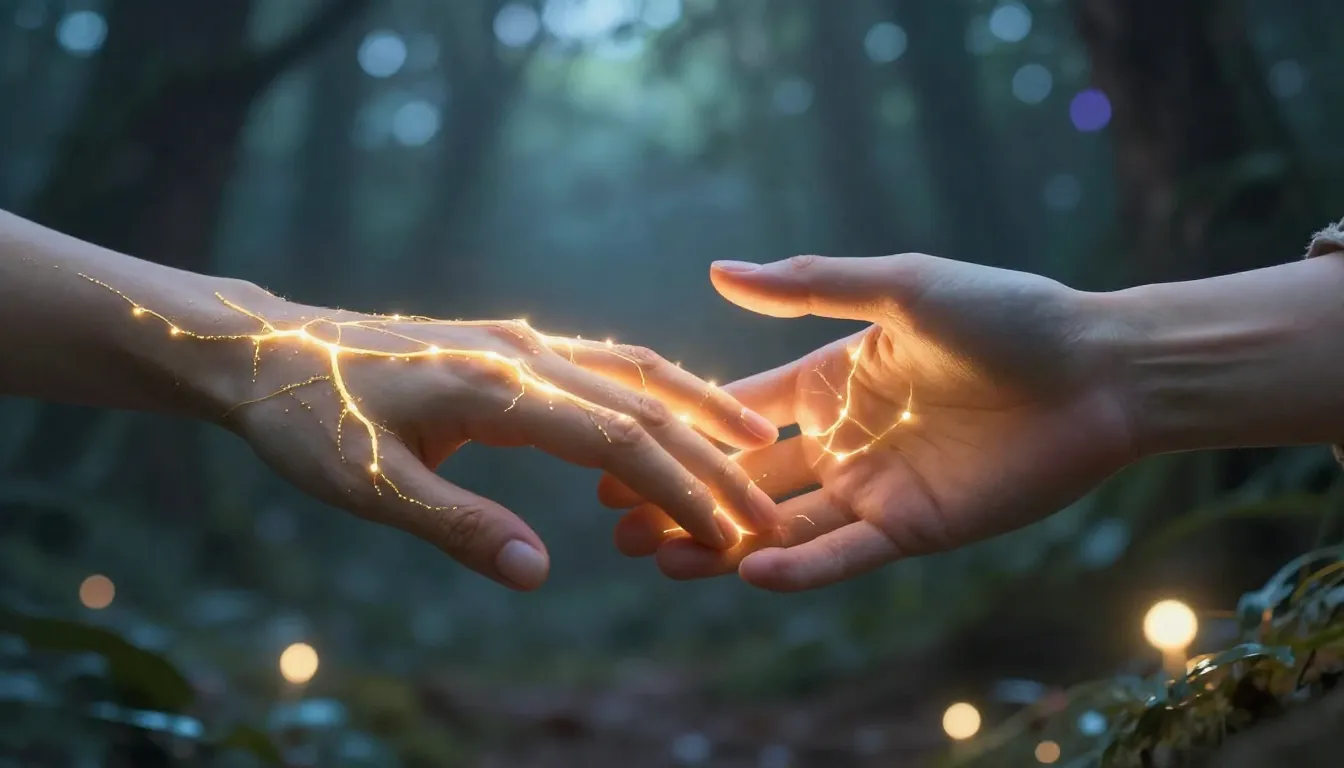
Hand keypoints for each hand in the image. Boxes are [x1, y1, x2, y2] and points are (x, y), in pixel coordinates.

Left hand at [190, 287, 778, 590]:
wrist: (266, 353)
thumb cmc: (310, 420)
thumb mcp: (367, 486)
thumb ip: (455, 524)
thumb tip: (537, 573)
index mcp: (496, 387)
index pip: (619, 441)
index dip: (683, 489)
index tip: (731, 535)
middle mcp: (523, 352)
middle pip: (644, 403)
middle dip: (711, 461)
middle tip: (765, 511)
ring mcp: (520, 342)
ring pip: (634, 370)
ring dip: (698, 409)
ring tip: (754, 443)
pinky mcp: (510, 345)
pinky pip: (603, 363)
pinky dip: (654, 389)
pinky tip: (675, 411)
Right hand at [601, 254, 1138, 590]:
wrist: (1100, 370)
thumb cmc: (1007, 313)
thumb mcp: (899, 287)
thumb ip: (808, 289)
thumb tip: (716, 270)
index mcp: (831, 379)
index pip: (739, 410)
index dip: (679, 430)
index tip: (616, 445)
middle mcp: (842, 438)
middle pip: (744, 477)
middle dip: (682, 497)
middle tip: (615, 519)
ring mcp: (874, 488)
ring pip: (781, 525)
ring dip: (720, 543)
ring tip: (655, 557)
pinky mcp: (914, 529)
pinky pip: (844, 554)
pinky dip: (799, 566)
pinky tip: (746, 572)